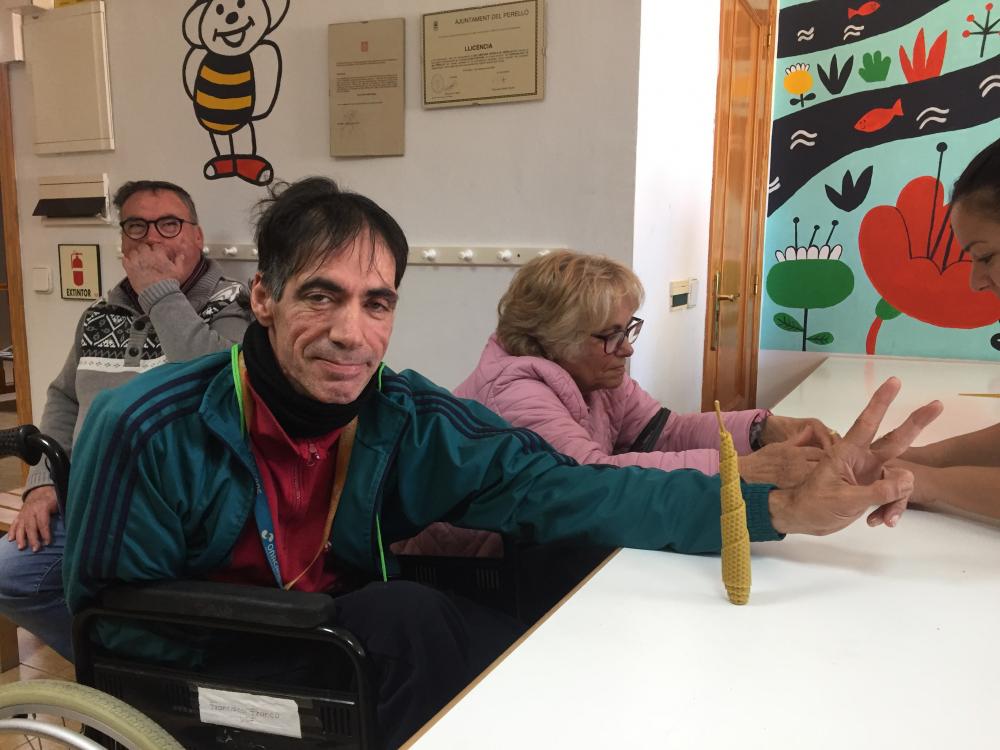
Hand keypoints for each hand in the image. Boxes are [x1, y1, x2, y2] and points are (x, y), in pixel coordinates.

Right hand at [7, 486, 58, 551]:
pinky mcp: (19, 515)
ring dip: (20, 538)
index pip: (43, 522)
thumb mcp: (59, 502)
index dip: (45, 533)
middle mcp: (31, 510)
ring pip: (21, 527)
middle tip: (35, 549)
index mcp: (42, 507)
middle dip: (33, 539)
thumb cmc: (53, 498)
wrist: (40, 490)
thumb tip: (69, 522)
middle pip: (31, 526)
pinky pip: (14, 524)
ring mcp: (24, 513)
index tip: (48, 543)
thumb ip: (62, 511)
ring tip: (21, 548)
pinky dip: (12, 532)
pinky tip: (10, 540)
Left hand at [122, 241, 186, 291]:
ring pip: (133, 251)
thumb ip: (179, 261)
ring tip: (138, 259)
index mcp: (158, 254)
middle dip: (145, 250)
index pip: (156, 246)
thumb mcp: (178, 271)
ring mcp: (137, 261)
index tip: (157, 252)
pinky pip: (125, 259)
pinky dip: (126, 260)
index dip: (157, 249)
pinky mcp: (130, 268)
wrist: (158, 293)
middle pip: (143, 246)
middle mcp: (146, 255)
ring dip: (135, 254)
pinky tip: (130, 263)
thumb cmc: (168, 283)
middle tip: (146, 255)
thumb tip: (180, 256)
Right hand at [738, 430, 825, 487]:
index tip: (828, 456)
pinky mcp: (794, 488)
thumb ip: (798, 439)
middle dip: (827, 465)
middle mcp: (798, 465)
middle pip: (822, 464)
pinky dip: (813, 484)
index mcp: (796, 452)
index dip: (826, 454)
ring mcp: (797, 477)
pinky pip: (810, 485)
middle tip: (830, 467)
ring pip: (818, 475)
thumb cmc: (763, 459)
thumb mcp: (780, 445)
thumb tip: (809, 430)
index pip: (820, 452)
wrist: (749, 473)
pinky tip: (814, 485)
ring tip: (823, 476)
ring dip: (822, 474)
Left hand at [767, 377, 942, 534]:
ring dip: (897, 500)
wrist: (802, 520)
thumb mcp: (845, 499)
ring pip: (899, 480)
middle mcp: (861, 459)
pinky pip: (893, 495)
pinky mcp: (871, 489)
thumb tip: (908, 479)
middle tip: (938, 404)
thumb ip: (877, 491)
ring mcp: (868, 474)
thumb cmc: (814, 504)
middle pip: (895, 439)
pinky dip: (890, 509)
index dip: (881, 402)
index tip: (894, 381)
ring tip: (884, 519)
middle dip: (916, 422)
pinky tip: (876, 521)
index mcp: (848, 453)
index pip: (867, 423)